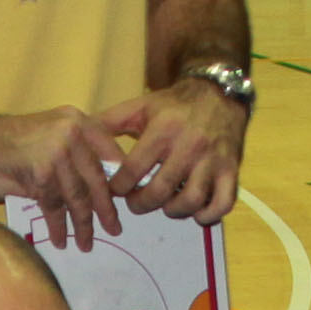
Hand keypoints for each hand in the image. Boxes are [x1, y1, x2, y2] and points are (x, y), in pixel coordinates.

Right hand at [0, 103, 131, 244]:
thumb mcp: (43, 139)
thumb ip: (71, 155)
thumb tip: (96, 186)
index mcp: (75, 119)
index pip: (110, 153)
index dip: (119, 181)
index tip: (125, 202)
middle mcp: (70, 131)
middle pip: (97, 178)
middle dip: (105, 208)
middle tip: (115, 229)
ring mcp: (56, 151)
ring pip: (77, 196)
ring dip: (82, 224)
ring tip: (86, 243)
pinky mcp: (40, 173)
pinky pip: (55, 207)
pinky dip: (58, 227)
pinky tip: (60, 240)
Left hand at [102, 73, 248, 224]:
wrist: (219, 94)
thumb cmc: (175, 105)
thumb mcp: (140, 107)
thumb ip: (109, 123)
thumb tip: (80, 136)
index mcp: (163, 130)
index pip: (133, 170)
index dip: (119, 187)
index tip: (116, 189)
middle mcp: (189, 146)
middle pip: (159, 192)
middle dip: (141, 203)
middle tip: (136, 202)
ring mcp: (212, 161)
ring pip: (190, 202)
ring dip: (172, 211)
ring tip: (164, 204)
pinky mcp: (231, 171)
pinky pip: (222, 204)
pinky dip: (207, 215)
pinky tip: (194, 212)